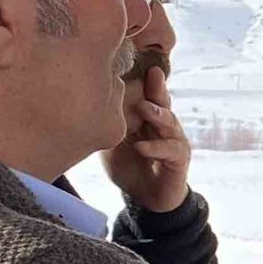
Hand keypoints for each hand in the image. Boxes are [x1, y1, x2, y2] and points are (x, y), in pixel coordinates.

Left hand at [102, 67, 191, 212]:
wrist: (148, 199)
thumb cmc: (130, 168)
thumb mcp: (113, 144)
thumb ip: (107, 126)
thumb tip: (83, 107)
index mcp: (147, 118)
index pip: (146, 95)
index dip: (142, 81)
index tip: (133, 63)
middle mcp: (163, 125)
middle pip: (161, 102)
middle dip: (157, 87)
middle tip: (152, 73)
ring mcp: (174, 140)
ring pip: (169, 122)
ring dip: (157, 114)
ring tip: (145, 109)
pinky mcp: (179, 158)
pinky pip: (169, 150)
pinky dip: (155, 148)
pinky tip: (142, 148)